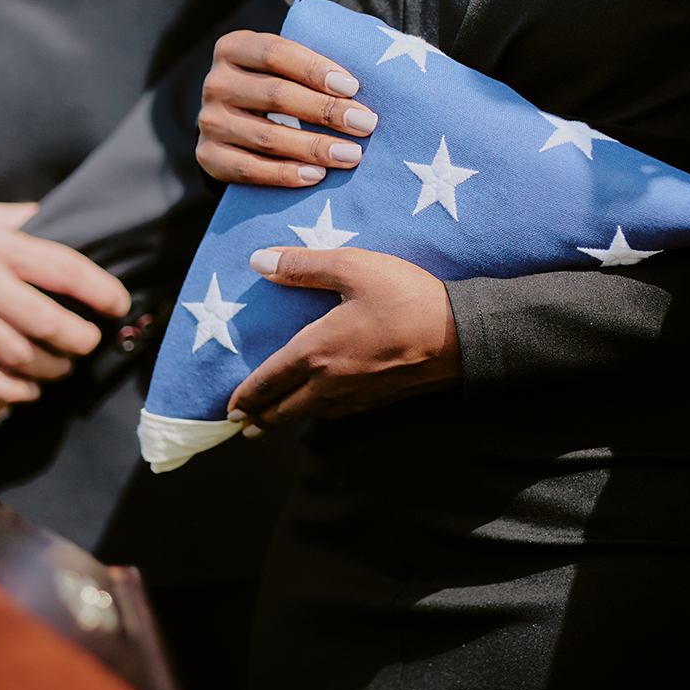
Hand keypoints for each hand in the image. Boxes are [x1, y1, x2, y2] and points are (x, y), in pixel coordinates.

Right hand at [0, 199, 131, 403]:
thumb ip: (22, 220)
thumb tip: (67, 216)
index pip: (64, 268)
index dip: (99, 289)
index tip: (118, 303)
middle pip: (47, 320)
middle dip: (80, 339)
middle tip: (90, 343)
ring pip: (17, 353)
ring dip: (49, 368)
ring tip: (63, 368)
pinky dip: (9, 389)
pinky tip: (26, 390)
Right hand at [197, 30, 379, 186]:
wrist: (234, 124)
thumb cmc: (279, 86)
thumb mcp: (286, 65)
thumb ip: (314, 63)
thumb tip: (374, 68)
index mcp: (234, 48)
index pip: (275, 53)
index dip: (315, 69)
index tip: (353, 86)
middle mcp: (215, 82)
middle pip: (275, 95)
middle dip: (326, 111)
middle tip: (366, 124)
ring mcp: (208, 121)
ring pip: (266, 136)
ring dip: (314, 147)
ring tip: (352, 155)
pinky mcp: (208, 157)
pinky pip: (248, 169)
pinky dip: (285, 174)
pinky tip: (317, 175)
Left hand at [227, 246, 460, 430]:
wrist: (461, 334)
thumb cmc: (406, 297)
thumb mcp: (353, 267)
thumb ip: (303, 266)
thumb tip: (258, 262)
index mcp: (317, 351)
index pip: (270, 379)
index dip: (247, 395)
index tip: (229, 408)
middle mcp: (332, 381)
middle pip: (287, 408)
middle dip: (261, 418)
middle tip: (242, 426)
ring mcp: (358, 395)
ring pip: (312, 415)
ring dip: (288, 420)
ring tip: (274, 421)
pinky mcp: (381, 399)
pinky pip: (339, 413)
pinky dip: (319, 415)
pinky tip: (323, 408)